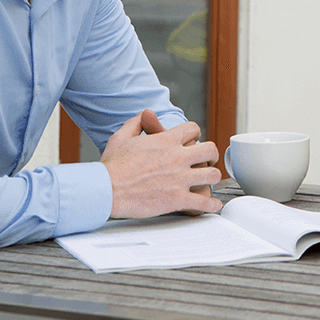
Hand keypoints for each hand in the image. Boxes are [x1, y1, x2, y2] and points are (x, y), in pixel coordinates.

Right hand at [100, 110, 221, 217]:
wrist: (107, 190)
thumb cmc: (112, 166)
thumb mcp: (121, 137)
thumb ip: (136, 123)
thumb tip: (144, 114)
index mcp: (165, 141)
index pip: (193, 129)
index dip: (195, 134)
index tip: (194, 140)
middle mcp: (177, 157)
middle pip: (209, 150)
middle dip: (211, 155)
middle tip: (208, 160)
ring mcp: (180, 179)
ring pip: (212, 175)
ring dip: (212, 178)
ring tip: (209, 181)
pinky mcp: (178, 199)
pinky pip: (203, 202)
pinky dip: (211, 205)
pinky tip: (212, 206)